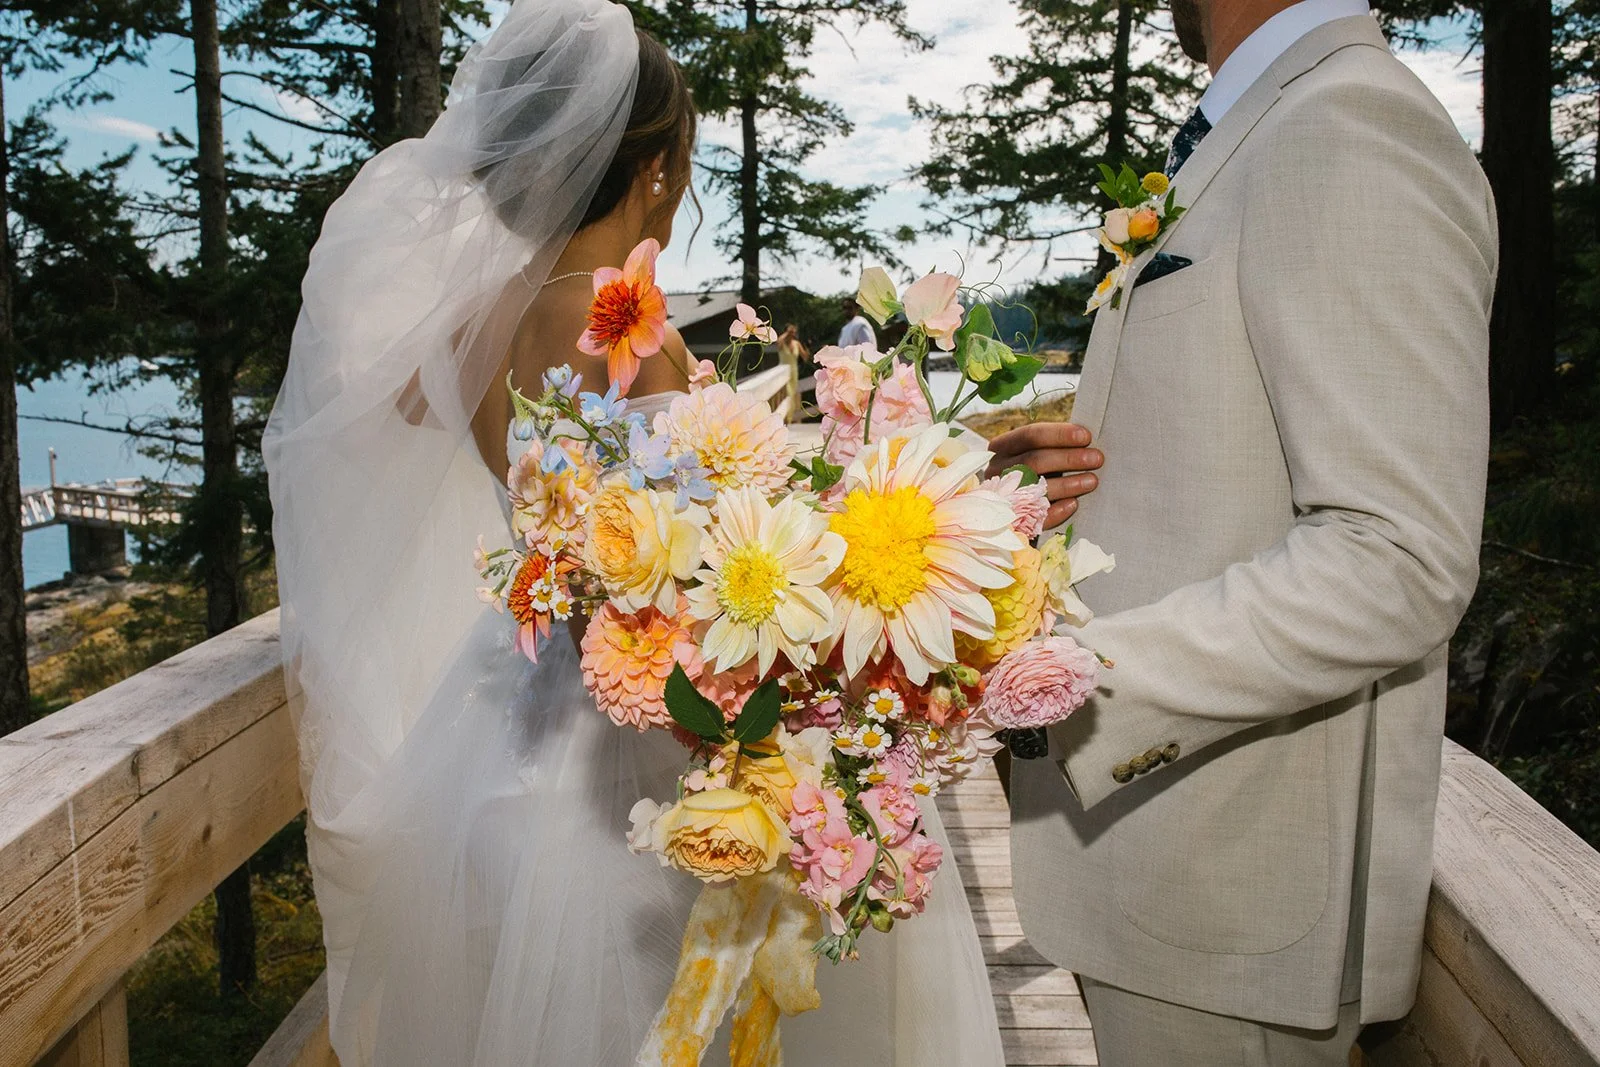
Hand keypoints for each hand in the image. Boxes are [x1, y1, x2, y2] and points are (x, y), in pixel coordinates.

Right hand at [986, 422, 1103, 527]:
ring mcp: (1003, 496)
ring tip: (1092, 481)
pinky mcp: (1012, 521)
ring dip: (1067, 484)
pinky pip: (1035, 516)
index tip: (1086, 437)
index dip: (1059, 435)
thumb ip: (1052, 447)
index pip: (1030, 435)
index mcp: (1002, 448)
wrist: (1005, 512)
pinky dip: (1056, 510)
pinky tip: (1073, 504)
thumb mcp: (1033, 453)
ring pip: (1035, 488)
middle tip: (1096, 458)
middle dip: (1069, 458)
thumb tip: (1086, 441)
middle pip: (1033, 460)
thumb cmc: (1032, 472)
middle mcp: (997, 471)